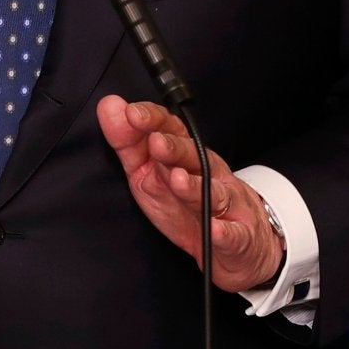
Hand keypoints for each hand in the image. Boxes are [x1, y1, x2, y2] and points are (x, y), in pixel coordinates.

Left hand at [96, 95, 283, 292]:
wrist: (238, 243)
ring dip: (195, 186)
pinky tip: (216, 229)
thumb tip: (110, 106)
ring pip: (213, 193)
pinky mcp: (239, 236)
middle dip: (174, 148)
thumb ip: (128, 142)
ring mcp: (227, 204)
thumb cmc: (186, 202)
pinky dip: (226, 232)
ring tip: (177, 179)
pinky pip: (234, 234)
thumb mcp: (149, 172)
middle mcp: (209, 174)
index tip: (132, 114)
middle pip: (193, 157)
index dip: (153, 120)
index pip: (171, 129)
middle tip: (155, 142)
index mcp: (187, 155)